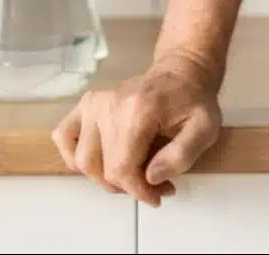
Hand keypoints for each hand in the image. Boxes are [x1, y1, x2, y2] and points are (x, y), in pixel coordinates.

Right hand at [53, 58, 223, 206]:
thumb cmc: (193, 101)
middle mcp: (109, 105)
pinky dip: (75, 157)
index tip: (158, 195)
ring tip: (132, 174)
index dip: (139, 192)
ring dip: (105, 178)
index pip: (123, 168)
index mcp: (139, 110)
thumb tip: (150, 176)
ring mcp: (93, 103)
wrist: (180, 72)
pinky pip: (64, 138)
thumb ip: (182, 155)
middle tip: (154, 185)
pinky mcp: (85, 104)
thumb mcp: (205, 128)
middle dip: (130, 187)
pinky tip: (100, 161)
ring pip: (83, 161)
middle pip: (104, 169)